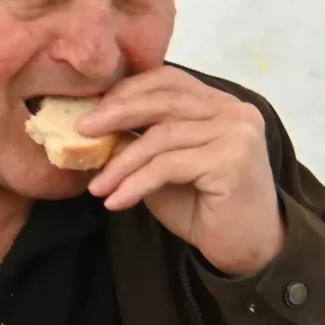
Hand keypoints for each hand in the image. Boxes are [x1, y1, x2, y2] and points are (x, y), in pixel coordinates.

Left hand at [84, 66, 284, 275]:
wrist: (244, 244)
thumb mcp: (162, 166)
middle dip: (115, 114)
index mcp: (218, 103)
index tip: (91, 112)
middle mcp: (232, 111)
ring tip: (96, 186)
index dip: (127, 91)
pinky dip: (135, 184)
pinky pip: (167, 166)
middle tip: (80, 131)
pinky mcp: (231, 160)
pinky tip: (115, 202)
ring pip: (160, 136)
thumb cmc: (202, 205)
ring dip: (120, 163)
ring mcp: (236, 133)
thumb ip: (139, 141)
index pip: (167, 79)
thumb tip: (92, 126)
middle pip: (163, 101)